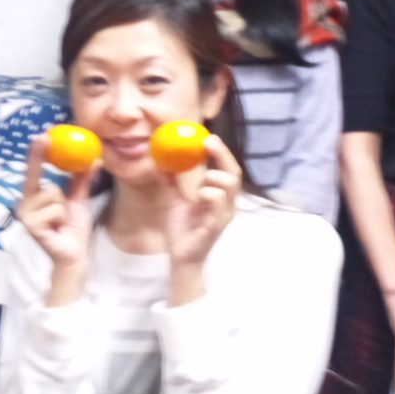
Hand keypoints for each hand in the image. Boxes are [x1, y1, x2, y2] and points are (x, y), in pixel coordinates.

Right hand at [15, 133, 97, 304]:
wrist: (75, 255)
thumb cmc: (73, 228)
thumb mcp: (78, 199)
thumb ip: (81, 179)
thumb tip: (93, 157)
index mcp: (33, 196)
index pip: (33, 170)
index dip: (36, 153)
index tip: (42, 135)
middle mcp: (25, 204)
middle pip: (45, 183)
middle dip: (60, 193)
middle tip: (59, 194)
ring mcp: (25, 216)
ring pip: (53, 195)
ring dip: (64, 208)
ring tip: (61, 222)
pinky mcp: (31, 226)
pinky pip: (55, 209)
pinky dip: (62, 218)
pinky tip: (58, 229)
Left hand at [165, 135, 239, 268]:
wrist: (180, 257)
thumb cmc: (182, 229)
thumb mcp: (175, 199)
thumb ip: (172, 181)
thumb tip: (161, 160)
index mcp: (219, 196)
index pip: (227, 169)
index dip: (221, 152)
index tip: (208, 137)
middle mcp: (226, 204)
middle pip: (233, 174)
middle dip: (222, 155)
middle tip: (207, 143)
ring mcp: (223, 215)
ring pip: (228, 187)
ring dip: (213, 178)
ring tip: (200, 184)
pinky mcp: (215, 227)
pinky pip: (218, 206)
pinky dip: (209, 195)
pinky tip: (199, 196)